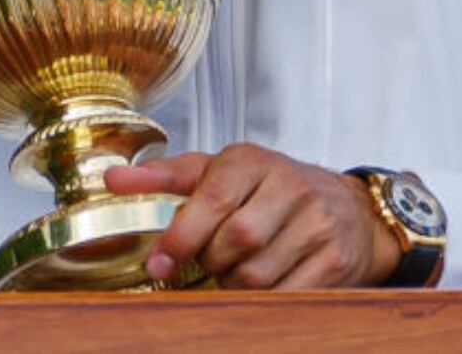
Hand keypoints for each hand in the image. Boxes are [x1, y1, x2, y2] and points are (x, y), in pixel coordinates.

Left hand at [106, 144, 399, 288]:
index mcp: (251, 160)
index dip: (180, 236)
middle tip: (205, 261)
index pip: (211, 200)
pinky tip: (258, 286)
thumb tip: (112, 178)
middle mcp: (289, 187)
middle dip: (209, 261)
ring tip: (231, 270)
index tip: (158, 264)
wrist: (349, 207)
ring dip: (233, 283)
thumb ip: (165, 176)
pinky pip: (289, 294)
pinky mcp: (337, 260)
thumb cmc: (268, 188)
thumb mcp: (218, 171)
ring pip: (259, 273)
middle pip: (235, 240)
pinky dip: (264, 300)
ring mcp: (317, 224)